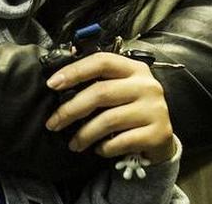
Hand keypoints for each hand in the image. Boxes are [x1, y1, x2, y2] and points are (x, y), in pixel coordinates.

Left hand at [44, 52, 176, 163]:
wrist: (159, 138)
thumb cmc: (131, 111)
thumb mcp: (119, 90)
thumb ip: (97, 82)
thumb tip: (59, 79)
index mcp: (135, 69)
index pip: (102, 62)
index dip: (75, 71)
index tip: (52, 84)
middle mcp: (147, 85)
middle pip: (101, 92)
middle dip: (70, 109)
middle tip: (53, 123)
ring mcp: (155, 109)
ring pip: (108, 120)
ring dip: (84, 134)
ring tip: (74, 143)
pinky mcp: (157, 133)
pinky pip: (120, 142)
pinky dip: (104, 148)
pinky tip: (99, 149)